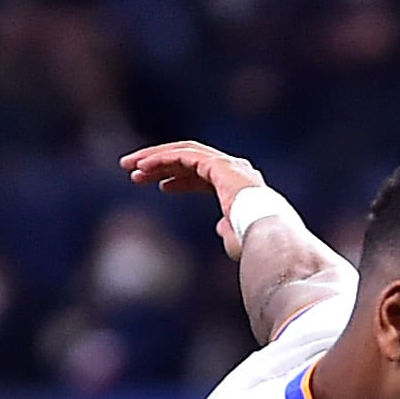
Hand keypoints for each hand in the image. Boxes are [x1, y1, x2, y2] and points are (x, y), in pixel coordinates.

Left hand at [118, 140, 266, 256]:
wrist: (269, 239)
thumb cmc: (257, 246)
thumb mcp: (238, 239)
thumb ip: (228, 230)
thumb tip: (220, 227)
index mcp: (240, 186)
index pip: (205, 175)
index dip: (181, 179)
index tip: (160, 186)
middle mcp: (235, 170)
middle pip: (191, 159)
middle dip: (162, 164)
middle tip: (134, 171)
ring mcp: (228, 165)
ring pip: (184, 152)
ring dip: (155, 158)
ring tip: (129, 167)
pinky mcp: (218, 165)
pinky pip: (183, 156)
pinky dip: (161, 159)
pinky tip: (142, 167)